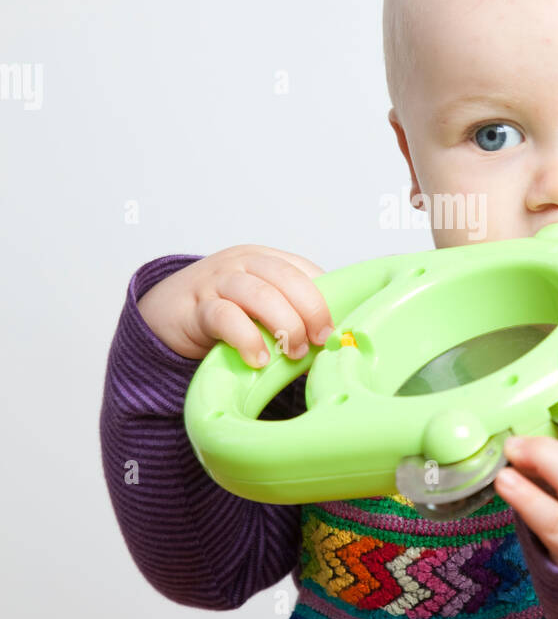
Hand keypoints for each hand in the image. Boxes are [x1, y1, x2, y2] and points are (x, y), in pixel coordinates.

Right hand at [136, 245, 334, 366]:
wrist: (163, 312)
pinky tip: (259, 358)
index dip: (324, 298)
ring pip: (260, 295)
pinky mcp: (196, 308)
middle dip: (310, 311)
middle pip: (286, 278)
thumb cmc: (220, 310)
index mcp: (264, 260)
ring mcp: (218, 282)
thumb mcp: (257, 305)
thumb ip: (287, 315)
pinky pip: (226, 318)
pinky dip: (248, 339)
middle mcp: (243, 265)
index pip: (304, 270)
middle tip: (318, 341)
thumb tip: (327, 349)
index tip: (335, 328)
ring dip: (285, 325)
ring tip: (294, 353)